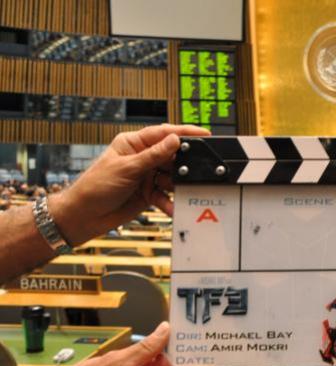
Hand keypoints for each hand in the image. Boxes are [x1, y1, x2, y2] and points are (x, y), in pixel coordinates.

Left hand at [49, 124, 209, 244]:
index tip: (204, 134)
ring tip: (176, 190)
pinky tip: (171, 206)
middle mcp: (142, 158)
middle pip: (171, 156)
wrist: (85, 216)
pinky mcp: (149, 193)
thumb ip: (153, 155)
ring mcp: (146, 176)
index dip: (184, 133)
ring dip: (175, 185)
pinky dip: (169, 201)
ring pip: (172, 177)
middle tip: (192, 170)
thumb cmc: (95, 186)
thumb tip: (175, 139)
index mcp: (133, 144)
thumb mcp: (126, 168)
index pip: (163, 133)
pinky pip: (166, 195)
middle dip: (182, 164)